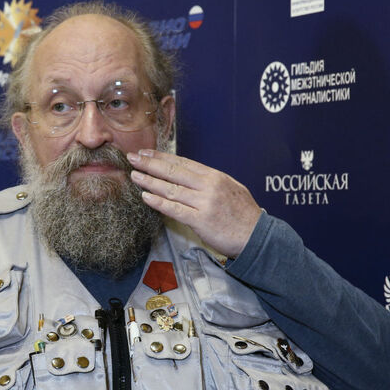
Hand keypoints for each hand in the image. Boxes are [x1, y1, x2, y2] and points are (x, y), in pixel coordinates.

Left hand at [127, 149, 261, 257]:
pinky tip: (146, 197)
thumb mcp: (231, 188)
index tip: (146, 153)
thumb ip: (210, 181)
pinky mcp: (200, 220)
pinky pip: (174, 209)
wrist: (257, 236)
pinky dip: (158, 202)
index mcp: (215, 176)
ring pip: (171, 189)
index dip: (162, 157)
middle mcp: (208, 186)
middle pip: (173, 171)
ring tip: (135, 175)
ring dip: (150, 181)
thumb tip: (189, 174)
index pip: (183, 162)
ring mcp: (204, 203)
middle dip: (150, 164)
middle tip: (132, 158)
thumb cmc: (244, 214)